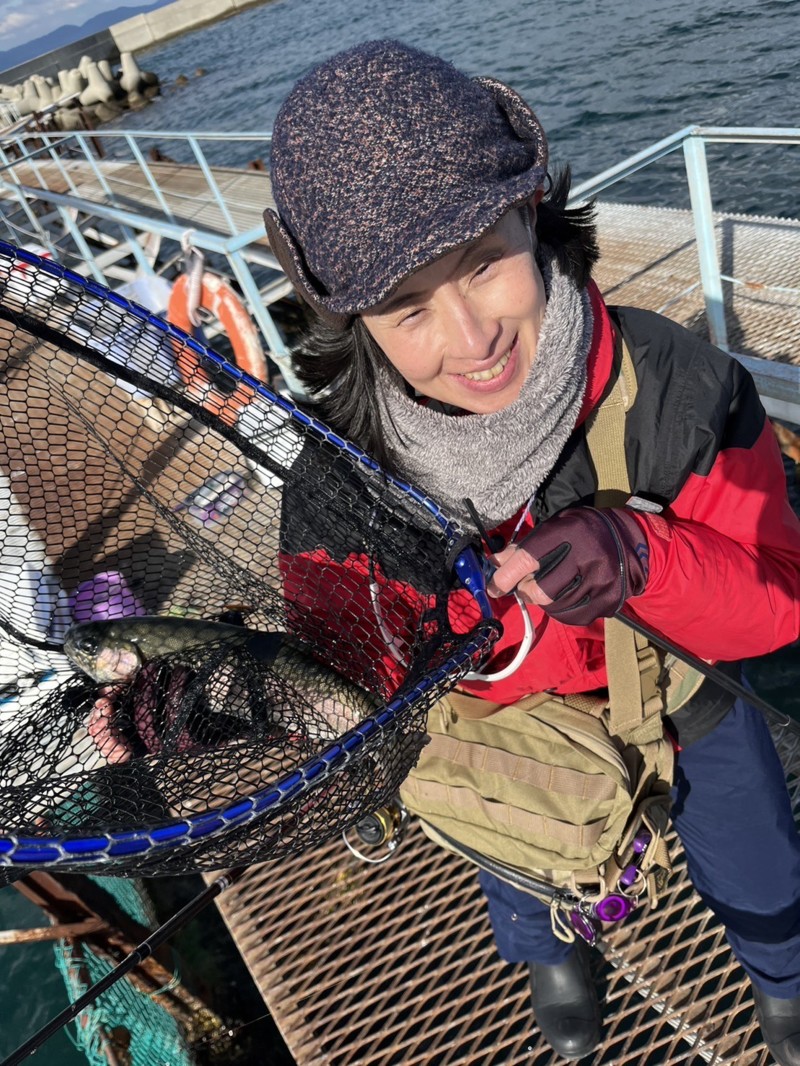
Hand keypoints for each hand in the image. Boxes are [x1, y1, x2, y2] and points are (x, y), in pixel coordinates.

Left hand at [487, 507, 649, 625]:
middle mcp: (587, 558)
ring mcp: (600, 582)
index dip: (505, 576)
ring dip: (543, 602)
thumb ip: (525, 546)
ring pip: (554, 606)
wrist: (629, 542)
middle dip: (526, 591)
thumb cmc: (583, 533)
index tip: (494, 587)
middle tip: (527, 586)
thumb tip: (496, 563)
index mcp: (569, 533)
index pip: (527, 560)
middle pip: (539, 591)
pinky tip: (565, 597)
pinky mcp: (608, 601)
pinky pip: (571, 616)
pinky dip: (560, 610)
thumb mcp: (554, 528)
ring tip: (549, 588)